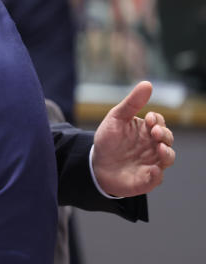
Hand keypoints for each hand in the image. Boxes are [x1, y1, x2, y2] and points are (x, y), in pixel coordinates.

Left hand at [93, 81, 175, 196]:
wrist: (96, 164)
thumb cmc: (108, 140)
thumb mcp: (116, 118)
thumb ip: (132, 103)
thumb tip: (147, 83)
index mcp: (147, 131)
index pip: (160, 123)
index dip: (158, 121)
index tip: (150, 119)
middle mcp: (153, 147)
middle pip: (167, 140)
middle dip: (165, 135)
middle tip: (155, 132)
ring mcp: (152, 163)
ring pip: (167, 158)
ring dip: (166, 154)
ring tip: (159, 148)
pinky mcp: (146, 179)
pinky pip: (156, 179)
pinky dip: (156, 175)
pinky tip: (151, 169)